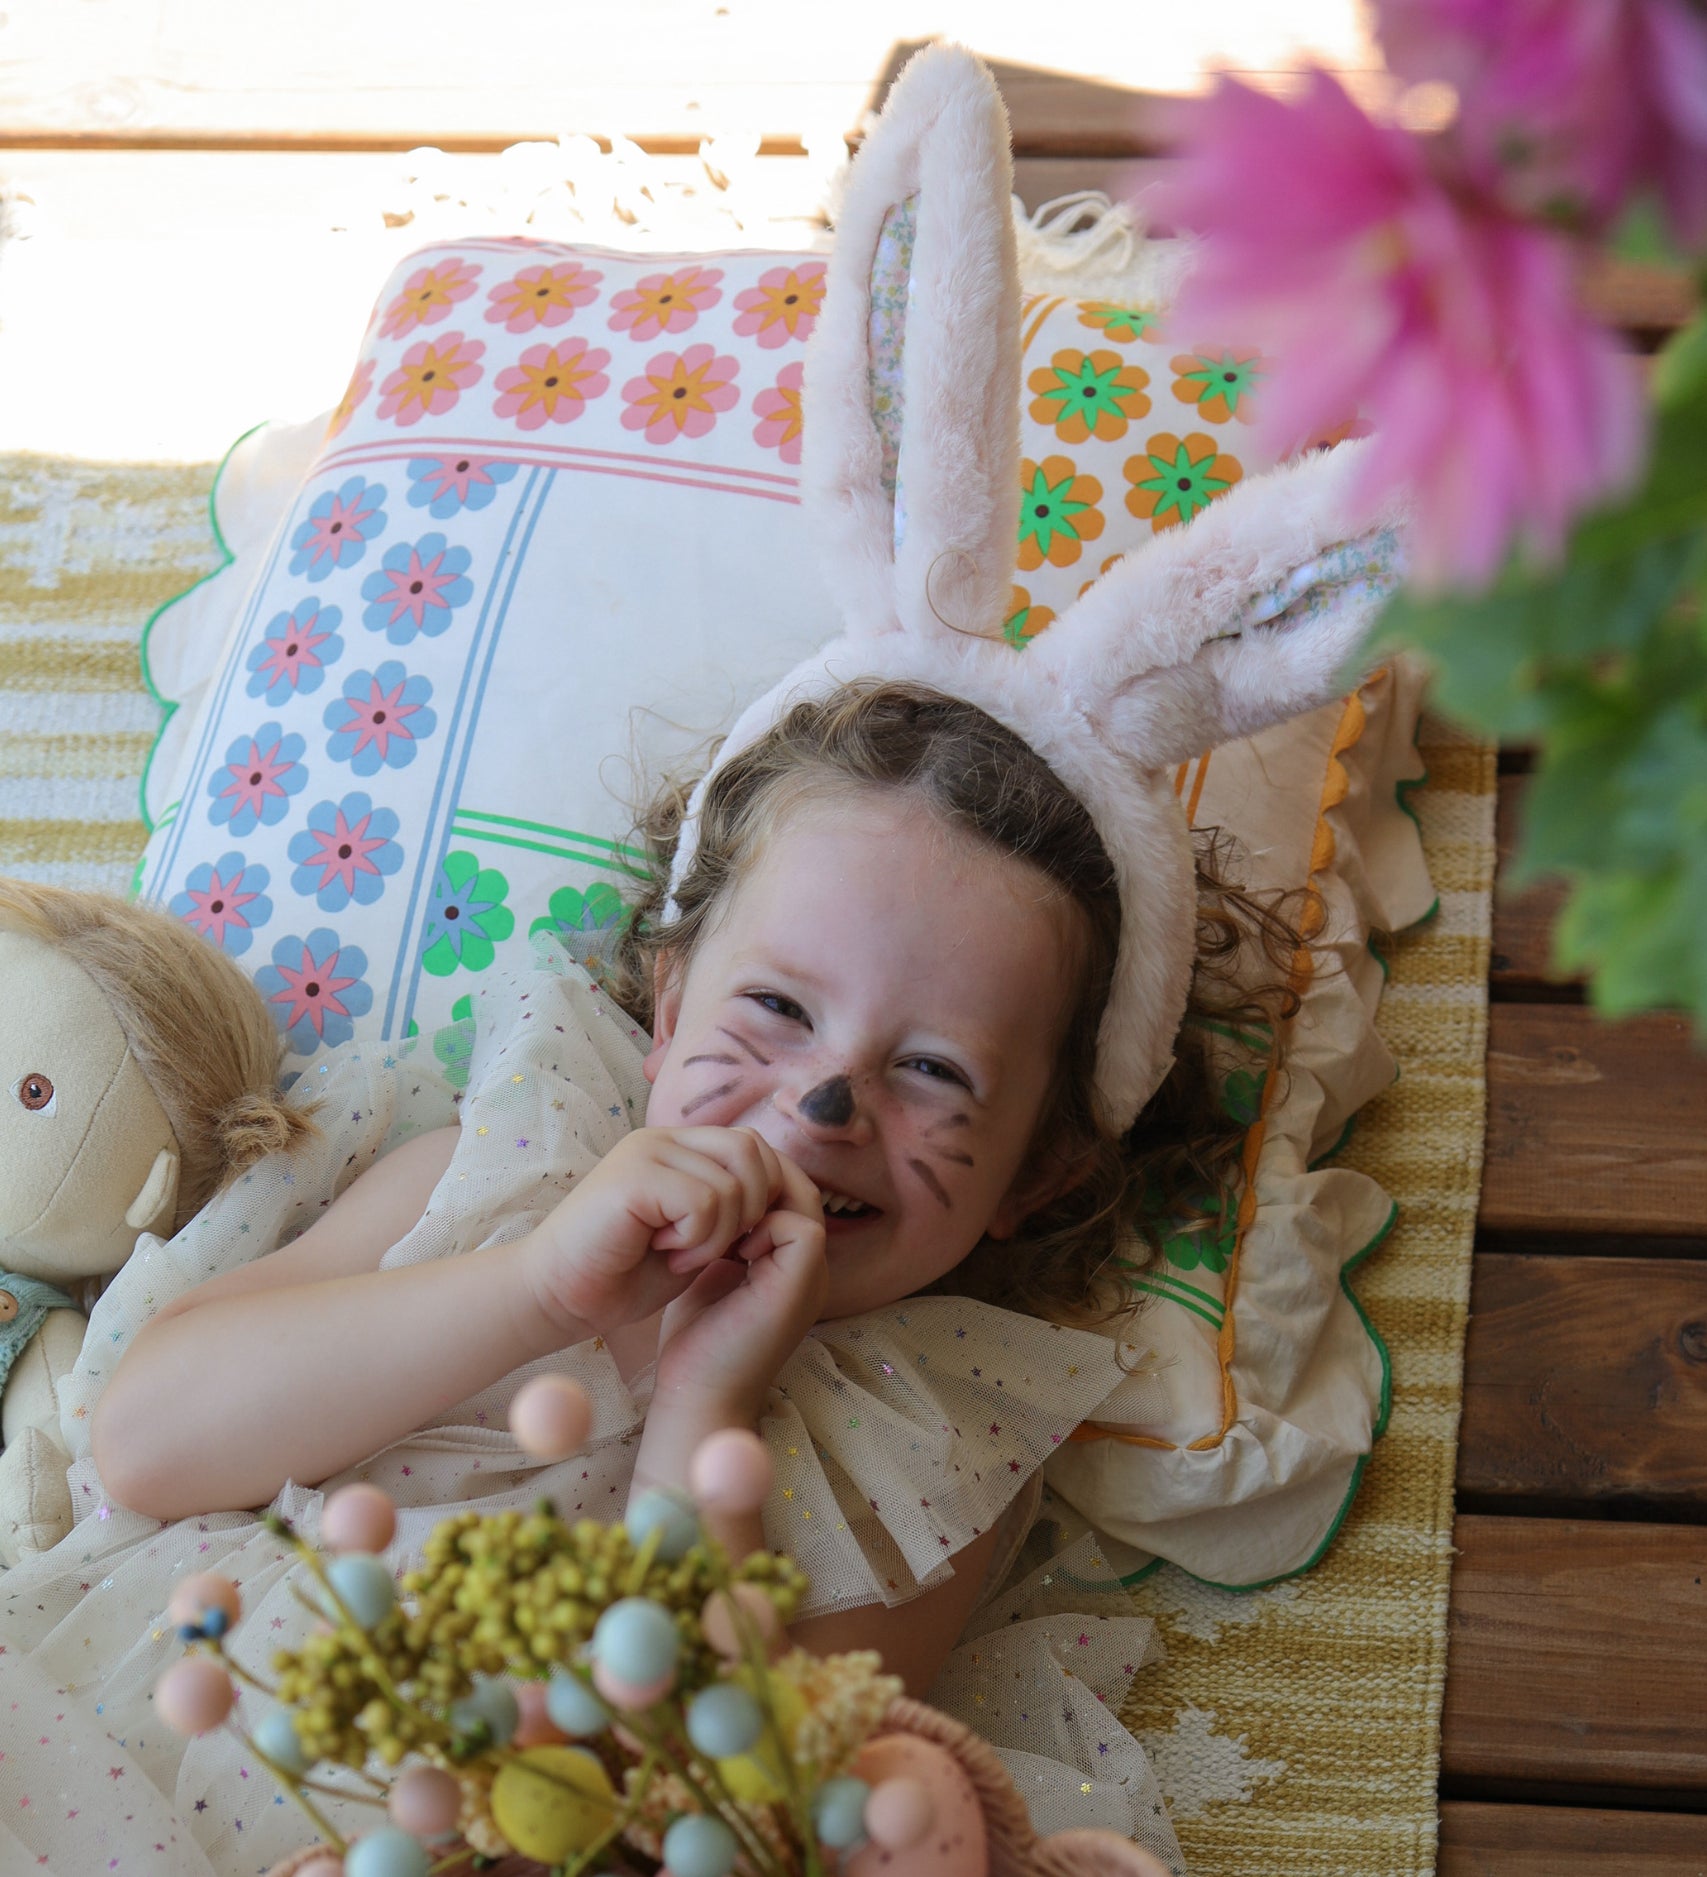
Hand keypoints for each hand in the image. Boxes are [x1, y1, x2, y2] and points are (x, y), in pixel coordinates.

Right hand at [519, 1127, 814, 1337]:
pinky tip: (665, 1252)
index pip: (754, 1147)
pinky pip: (704, 1201)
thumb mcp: (693, 1236)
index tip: (735, 1242)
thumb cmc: (622, 1274)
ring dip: (718, 1234)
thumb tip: (781, 1197)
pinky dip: (697, 1239)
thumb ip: (728, 1209)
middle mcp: (664, 1139)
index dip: (762, 1196)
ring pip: (732, 1183)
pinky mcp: (635, 1175)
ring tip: (679, 1252)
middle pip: (753, 1151)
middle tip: (712, 1248)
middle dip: (750, 1210)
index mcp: (678, 1148)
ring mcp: (648, 1151)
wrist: (557, 1296)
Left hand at [652, 1185, 828, 1419]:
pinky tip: (729, 1251)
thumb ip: (722, 1234)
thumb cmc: (696, 1339)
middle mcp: (810, 1264)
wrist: (696, 1392)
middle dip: (754, 1182)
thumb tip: (711, 1192)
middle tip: (712, 1202)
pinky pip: (801, 1230)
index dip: (751, 1180)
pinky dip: (763, 1227)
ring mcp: (812, 1276)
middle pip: (799, 1184)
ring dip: (756, 1201)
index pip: (787, 1186)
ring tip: (719, 1226)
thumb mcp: (710, 1270)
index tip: (707, 1202)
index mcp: (790, 1259)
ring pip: (804, 1198)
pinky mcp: (801, 1287)